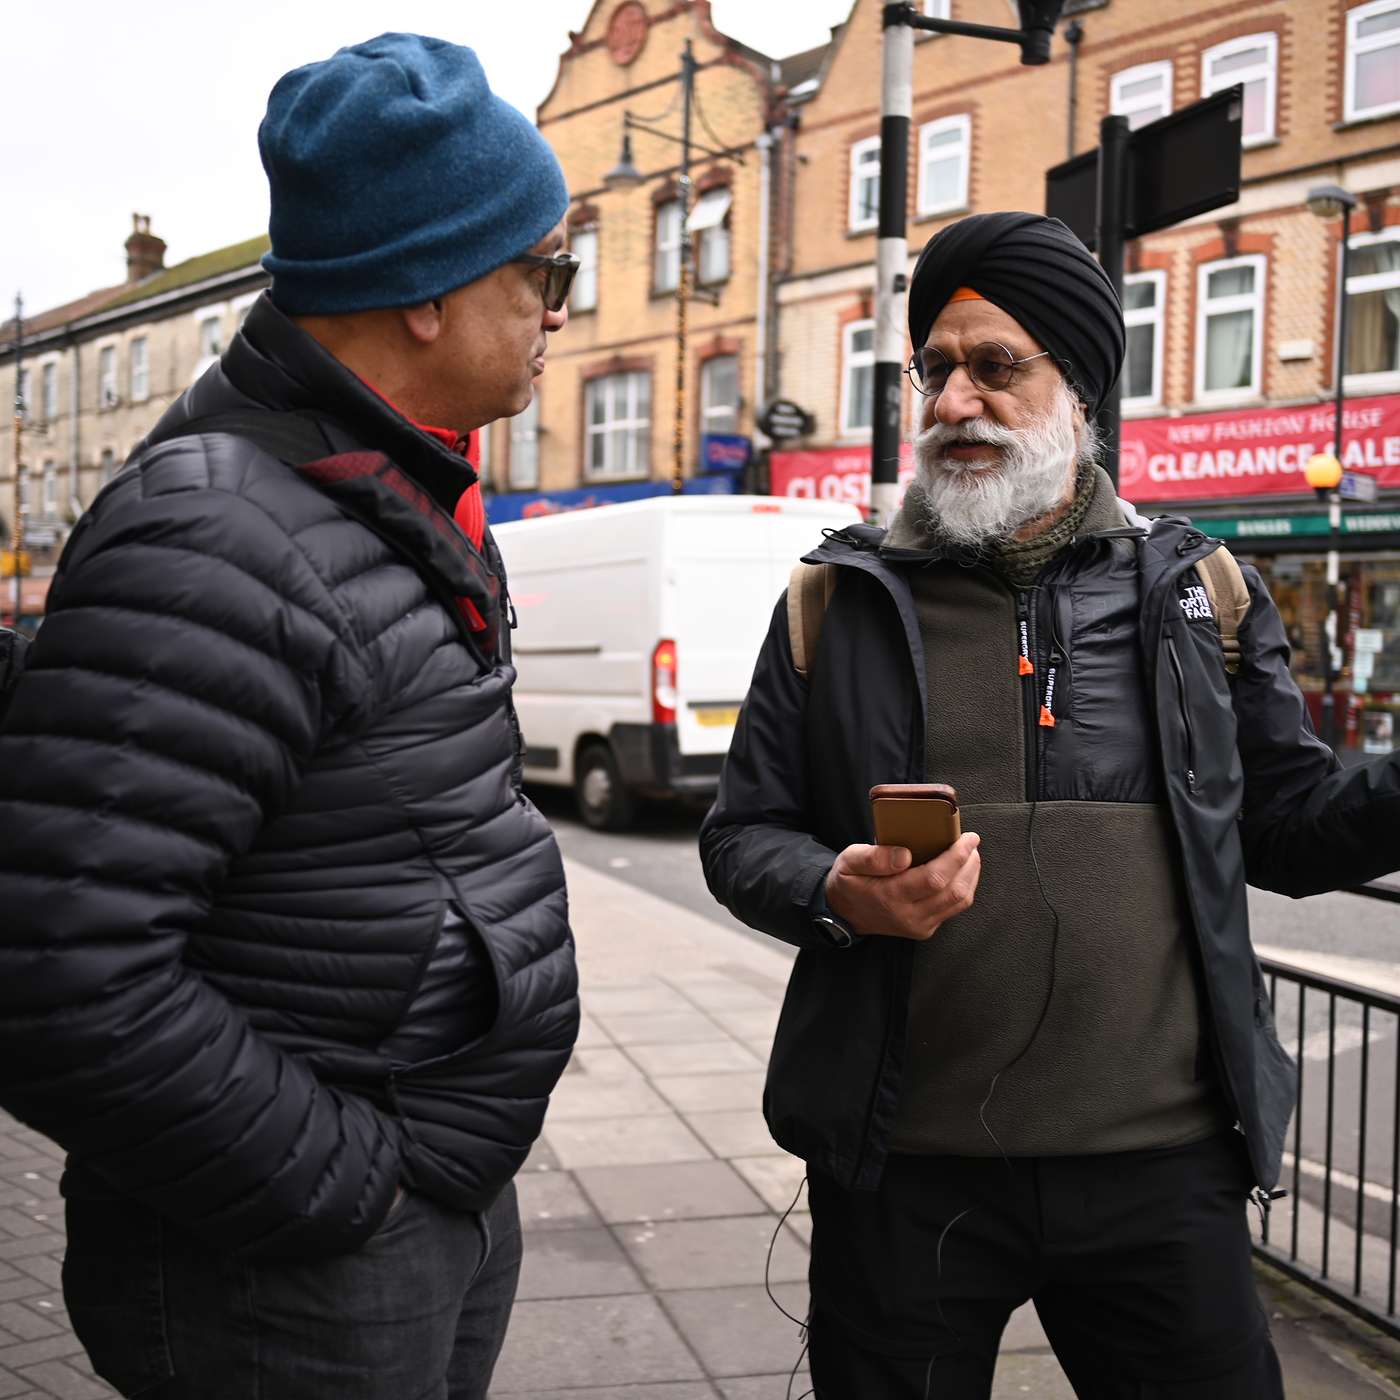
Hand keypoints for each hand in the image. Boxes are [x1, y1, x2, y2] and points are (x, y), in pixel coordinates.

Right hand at [824, 833, 980, 940]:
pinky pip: (954, 908)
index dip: (956, 857)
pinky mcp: (925, 929)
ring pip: (959, 901)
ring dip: (970, 876)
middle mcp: (908, 915)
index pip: (934, 878)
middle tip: (971, 843)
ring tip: (970, 855)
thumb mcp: (849, 861)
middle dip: (969, 864)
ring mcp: (918, 925)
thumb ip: (874, 857)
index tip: (968, 838)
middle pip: (954, 891)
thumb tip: (905, 854)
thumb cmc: (849, 881)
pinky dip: (964, 888)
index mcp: (890, 896)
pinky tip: (961, 871)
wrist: (844, 913)